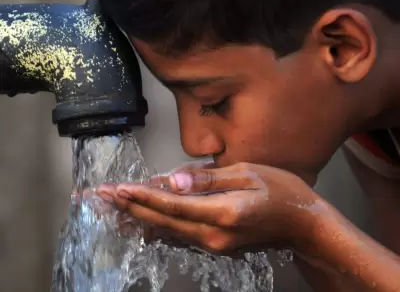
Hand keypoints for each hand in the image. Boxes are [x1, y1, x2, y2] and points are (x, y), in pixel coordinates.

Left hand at [99, 163, 322, 254]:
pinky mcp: (216, 246)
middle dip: (130, 208)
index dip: (142, 196)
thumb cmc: (283, 192)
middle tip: (102, 197)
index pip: (172, 204)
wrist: (304, 226)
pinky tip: (141, 225)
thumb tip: (174, 180)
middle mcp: (213, 235)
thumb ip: (208, 178)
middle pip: (162, 222)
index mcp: (223, 212)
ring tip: (112, 210)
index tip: (117, 189)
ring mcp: (214, 245)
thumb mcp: (248, 173)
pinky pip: (179, 237)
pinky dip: (157, 229)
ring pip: (167, 232)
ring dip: (138, 220)